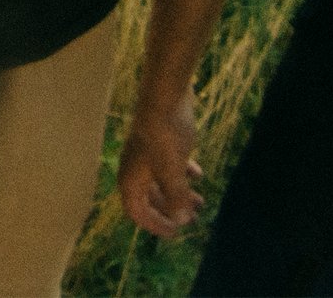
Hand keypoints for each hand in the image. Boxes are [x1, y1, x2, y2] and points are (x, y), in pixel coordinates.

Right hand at [118, 85, 204, 238]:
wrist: (164, 98)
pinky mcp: (158, 143)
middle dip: (173, 211)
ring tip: (201, 201)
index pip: (137, 213)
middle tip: (194, 219)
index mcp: (131, 180)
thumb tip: (182, 220)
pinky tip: (197, 174)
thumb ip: (176, 197)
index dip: (155, 225)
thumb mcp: (172, 171)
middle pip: (150, 200)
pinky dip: (182, 174)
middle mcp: (135, 170)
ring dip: (180, 194)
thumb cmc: (165, 137)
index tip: (176, 233)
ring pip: (161, 183)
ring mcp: (146, 156)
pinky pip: (168, 166)